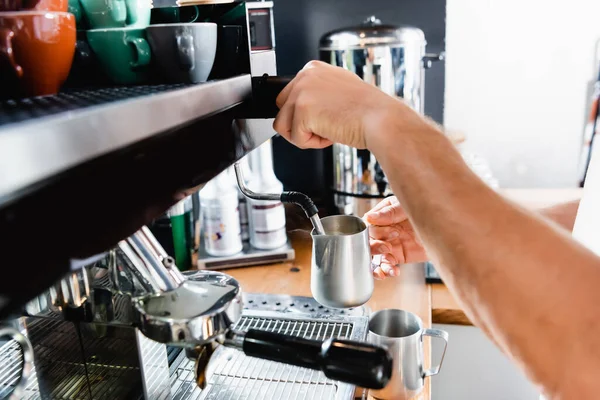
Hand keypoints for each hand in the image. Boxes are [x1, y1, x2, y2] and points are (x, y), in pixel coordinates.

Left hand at [273, 60, 410, 148]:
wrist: (380, 119)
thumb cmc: (367, 111)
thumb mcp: (339, 90)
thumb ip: (319, 93)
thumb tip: (304, 107)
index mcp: (313, 69)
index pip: (290, 96)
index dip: (306, 115)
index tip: (326, 116)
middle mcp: (305, 76)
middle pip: (282, 110)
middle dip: (300, 125)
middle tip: (326, 127)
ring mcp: (301, 91)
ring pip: (283, 126)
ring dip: (305, 135)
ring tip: (328, 130)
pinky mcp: (301, 110)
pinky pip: (294, 138)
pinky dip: (312, 144)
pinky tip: (331, 134)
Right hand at [364, 196, 427, 278]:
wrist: (448, 228)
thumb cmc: (430, 211)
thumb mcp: (408, 208)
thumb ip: (389, 213)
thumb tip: (370, 217)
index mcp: (384, 214)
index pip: (369, 225)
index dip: (376, 232)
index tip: (390, 233)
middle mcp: (384, 229)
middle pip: (369, 241)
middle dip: (375, 247)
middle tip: (387, 248)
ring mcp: (390, 243)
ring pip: (374, 256)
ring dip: (377, 263)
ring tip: (388, 265)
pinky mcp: (398, 256)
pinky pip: (387, 265)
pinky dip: (387, 270)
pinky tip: (394, 271)